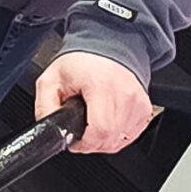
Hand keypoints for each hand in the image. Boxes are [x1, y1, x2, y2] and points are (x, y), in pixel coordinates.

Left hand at [34, 51, 153, 154]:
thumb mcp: (50, 81)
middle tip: (81, 127)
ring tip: (92, 119)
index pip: (99, 131)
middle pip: (109, 140)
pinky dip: (115, 134)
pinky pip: (129, 135)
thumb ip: (45, 110)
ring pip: (119, 141)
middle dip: (90, 142)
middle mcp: (125, 94)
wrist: (106, 48)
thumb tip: (50, 132)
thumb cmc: (80, 63)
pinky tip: (106, 119)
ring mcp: (138, 103)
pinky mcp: (145, 109)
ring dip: (103, 139)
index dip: (83, 143)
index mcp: (101, 85)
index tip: (75, 138)